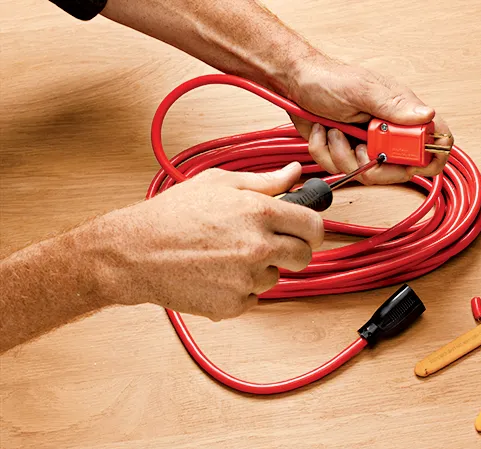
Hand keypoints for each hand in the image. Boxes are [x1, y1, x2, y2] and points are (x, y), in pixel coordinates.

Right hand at [96, 163, 322, 320]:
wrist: (134, 253)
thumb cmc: (172, 214)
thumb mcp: (218, 183)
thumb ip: (263, 181)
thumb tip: (294, 173)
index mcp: (260, 213)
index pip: (314, 226)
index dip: (311, 227)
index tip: (304, 229)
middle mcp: (258, 247)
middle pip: (304, 256)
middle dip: (293, 249)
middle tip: (269, 242)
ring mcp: (246, 280)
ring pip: (275, 277)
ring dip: (260, 268)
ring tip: (226, 255)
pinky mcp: (233, 305)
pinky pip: (252, 297)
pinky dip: (240, 288)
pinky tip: (215, 273)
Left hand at [287, 55, 452, 183]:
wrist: (295, 83)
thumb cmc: (328, 79)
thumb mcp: (362, 89)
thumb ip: (394, 106)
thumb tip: (427, 115)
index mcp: (401, 113)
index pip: (435, 140)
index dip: (428, 158)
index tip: (405, 161)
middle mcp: (387, 131)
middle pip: (397, 170)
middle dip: (370, 163)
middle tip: (357, 145)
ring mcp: (366, 143)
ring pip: (365, 173)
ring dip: (341, 155)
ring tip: (333, 131)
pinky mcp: (345, 152)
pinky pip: (339, 169)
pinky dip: (324, 152)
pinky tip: (322, 132)